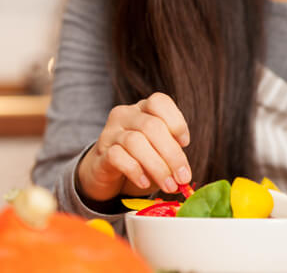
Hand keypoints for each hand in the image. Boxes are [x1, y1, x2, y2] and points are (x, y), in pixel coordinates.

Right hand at [77, 92, 191, 201]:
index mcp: (144, 109)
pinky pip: (118, 157)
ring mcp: (111, 133)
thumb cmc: (140, 158)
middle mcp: (126, 115)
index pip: (159, 102)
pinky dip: (135, 171)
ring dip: (157, 167)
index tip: (185, 143)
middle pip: (152, 126)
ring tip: (169, 185)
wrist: (106, 171)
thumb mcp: (160, 151)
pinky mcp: (101, 153)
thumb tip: (184, 175)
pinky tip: (145, 183)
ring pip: (135, 141)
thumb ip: (173, 155)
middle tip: (183, 177)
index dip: (176, 122)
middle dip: (172, 154)